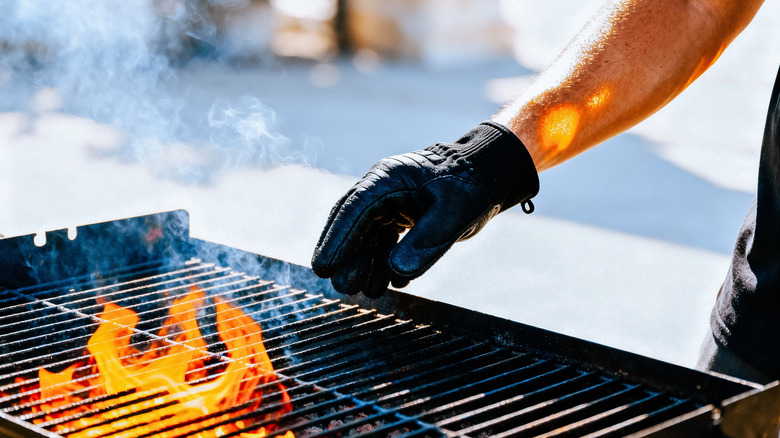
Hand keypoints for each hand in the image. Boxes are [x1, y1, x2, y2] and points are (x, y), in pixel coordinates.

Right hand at [311, 121, 538, 296]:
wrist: (489, 174)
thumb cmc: (471, 185)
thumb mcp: (452, 214)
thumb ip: (425, 242)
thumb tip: (395, 272)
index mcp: (388, 179)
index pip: (354, 210)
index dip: (337, 239)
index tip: (324, 267)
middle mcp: (383, 190)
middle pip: (353, 224)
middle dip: (345, 256)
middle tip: (342, 287)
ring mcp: (391, 203)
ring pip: (369, 237)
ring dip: (365, 265)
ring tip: (366, 292)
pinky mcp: (403, 217)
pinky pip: (386, 242)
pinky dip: (386, 264)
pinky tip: (390, 284)